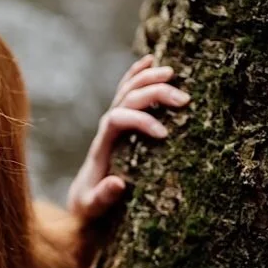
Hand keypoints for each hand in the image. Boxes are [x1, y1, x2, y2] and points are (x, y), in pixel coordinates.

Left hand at [65, 55, 189, 221]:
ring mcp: (113, 122)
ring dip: (148, 78)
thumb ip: (102, 197)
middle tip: (184, 99)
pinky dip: (137, 74)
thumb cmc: (90, 206)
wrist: (83, 199)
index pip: (117, 120)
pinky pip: (126, 91)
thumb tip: (117, 184)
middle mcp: (107, 129)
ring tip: (173, 73)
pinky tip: (151, 60)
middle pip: (126, 99)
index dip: (139, 121)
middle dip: (153, 94)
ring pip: (127, 90)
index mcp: (102, 146)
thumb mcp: (93, 207)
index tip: (164, 134)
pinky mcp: (121, 121)